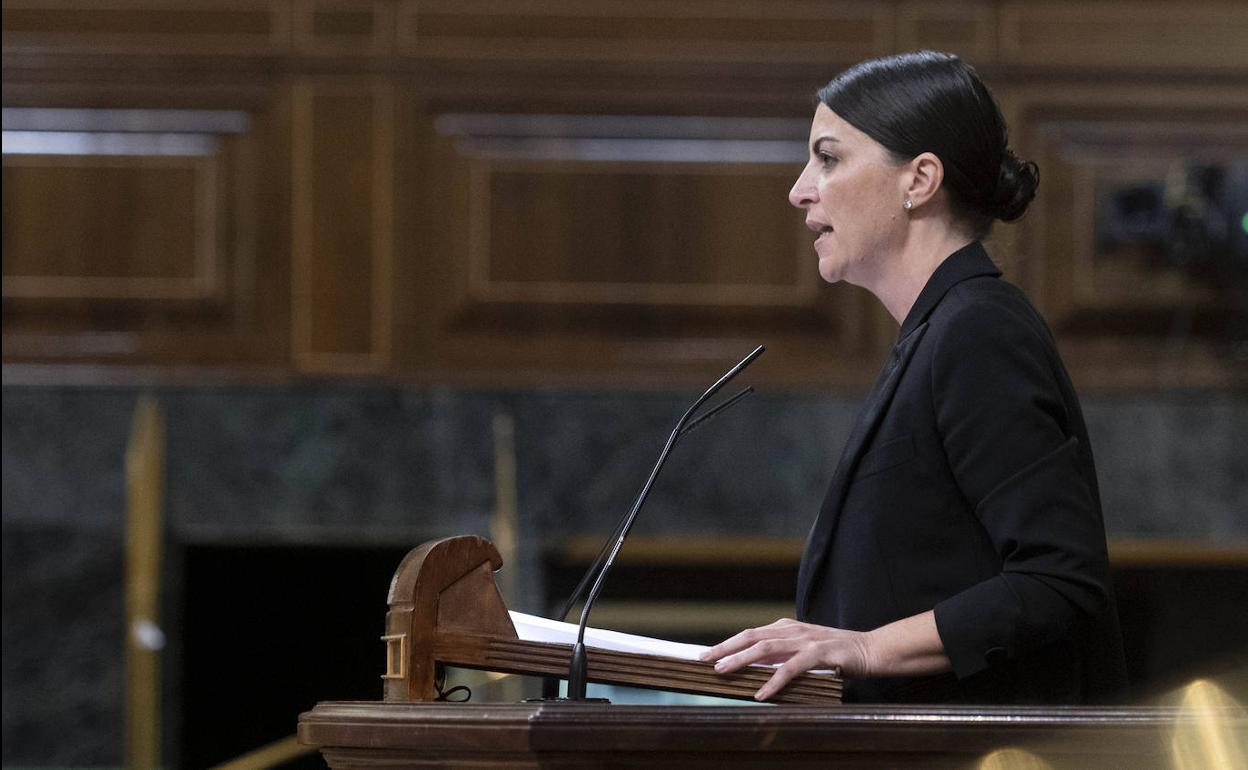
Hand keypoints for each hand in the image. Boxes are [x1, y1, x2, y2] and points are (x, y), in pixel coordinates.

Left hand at [697, 618, 871, 700]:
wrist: (871, 650)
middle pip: (750, 637)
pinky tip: (761, 694)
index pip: (749, 634)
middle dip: (724, 648)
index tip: (706, 654)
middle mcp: (792, 630)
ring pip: (765, 649)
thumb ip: (781, 656)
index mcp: (786, 628)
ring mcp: (805, 640)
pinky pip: (790, 668)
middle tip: (703, 659)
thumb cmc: (837, 654)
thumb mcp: (803, 652)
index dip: (726, 643)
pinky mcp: (819, 654)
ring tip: (723, 672)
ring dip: (741, 661)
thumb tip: (754, 668)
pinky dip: (773, 681)